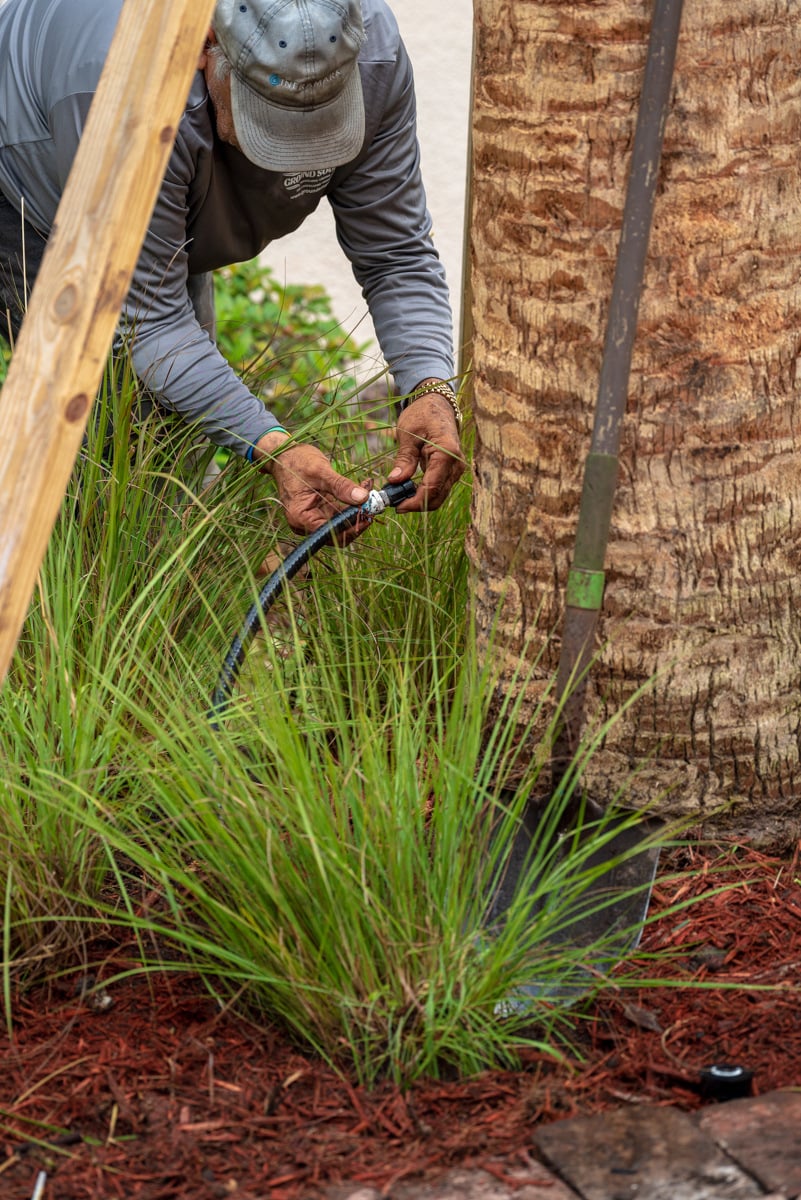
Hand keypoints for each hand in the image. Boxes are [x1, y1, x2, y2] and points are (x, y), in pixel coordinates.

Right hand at [254, 431, 368, 535]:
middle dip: (357, 517)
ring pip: (341, 523)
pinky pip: (339, 513)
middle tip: (373, 502)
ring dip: (357, 509)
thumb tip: (364, 498)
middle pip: (338, 532)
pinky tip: (361, 488)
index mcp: (301, 517)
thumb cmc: (296, 461)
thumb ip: (341, 486)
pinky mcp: (320, 512)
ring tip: (368, 489)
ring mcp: (312, 518)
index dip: (352, 526)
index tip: (369, 513)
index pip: (331, 533)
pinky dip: (351, 503)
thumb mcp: (320, 471)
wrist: (284, 455)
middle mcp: (305, 523)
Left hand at [386, 389, 464, 511]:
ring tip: (398, 496)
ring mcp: (456, 469)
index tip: (396, 506)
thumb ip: (404, 459)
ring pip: (439, 496)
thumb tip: (395, 481)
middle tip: (393, 504)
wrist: (437, 404)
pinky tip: (407, 490)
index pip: (432, 488)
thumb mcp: (408, 434)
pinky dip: (423, 493)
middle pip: (437, 497)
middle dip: (415, 504)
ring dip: (419, 500)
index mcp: (447, 454)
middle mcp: (456, 465)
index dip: (414, 502)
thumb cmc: (422, 414)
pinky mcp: (451, 471)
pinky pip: (438, 488)